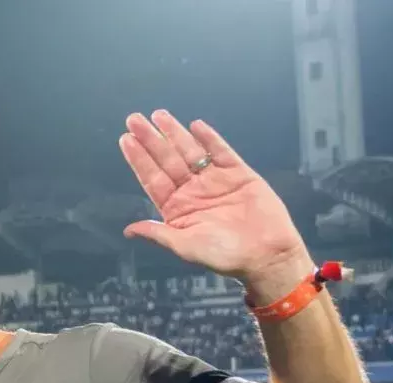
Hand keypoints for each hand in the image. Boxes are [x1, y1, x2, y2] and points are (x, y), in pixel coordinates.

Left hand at [119, 111, 310, 288]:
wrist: (266, 255)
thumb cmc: (224, 257)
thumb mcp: (185, 247)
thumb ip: (158, 234)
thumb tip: (129, 230)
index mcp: (177, 208)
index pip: (153, 179)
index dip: (139, 159)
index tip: (125, 139)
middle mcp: (193, 191)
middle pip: (167, 160)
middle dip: (151, 140)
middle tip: (134, 120)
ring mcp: (215, 180)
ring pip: (190, 152)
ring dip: (175, 133)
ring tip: (158, 115)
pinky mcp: (239, 174)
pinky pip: (221, 152)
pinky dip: (209, 138)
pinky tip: (195, 126)